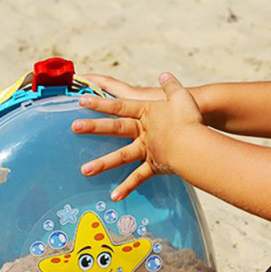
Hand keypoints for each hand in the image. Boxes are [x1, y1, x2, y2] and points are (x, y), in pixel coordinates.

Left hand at [73, 71, 204, 200]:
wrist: (195, 144)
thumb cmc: (190, 119)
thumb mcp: (181, 97)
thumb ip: (171, 85)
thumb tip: (164, 74)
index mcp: (147, 112)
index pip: (119, 105)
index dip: (100, 102)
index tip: (82, 101)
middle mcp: (143, 131)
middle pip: (115, 127)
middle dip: (94, 127)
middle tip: (74, 127)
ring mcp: (146, 149)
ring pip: (121, 156)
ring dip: (103, 163)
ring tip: (85, 171)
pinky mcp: (154, 165)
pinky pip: (138, 178)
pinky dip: (127, 187)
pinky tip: (114, 196)